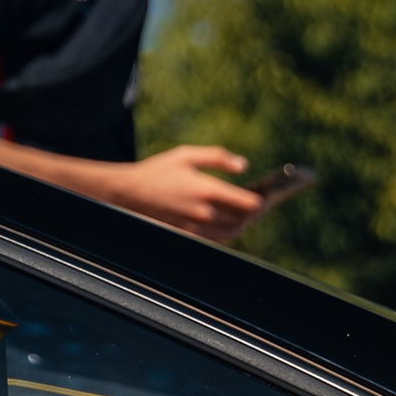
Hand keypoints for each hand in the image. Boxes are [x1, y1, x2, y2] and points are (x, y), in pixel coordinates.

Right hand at [117, 144, 261, 238]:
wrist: (128, 193)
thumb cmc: (158, 171)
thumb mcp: (186, 155)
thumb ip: (218, 157)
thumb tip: (244, 166)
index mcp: (207, 189)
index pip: (248, 203)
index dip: (262, 202)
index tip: (267, 196)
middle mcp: (204, 212)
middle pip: (243, 221)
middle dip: (255, 214)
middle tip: (262, 205)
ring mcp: (196, 227)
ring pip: (232, 233)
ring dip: (242, 225)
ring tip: (247, 214)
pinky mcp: (188, 236)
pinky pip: (216, 240)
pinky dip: (226, 232)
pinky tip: (228, 222)